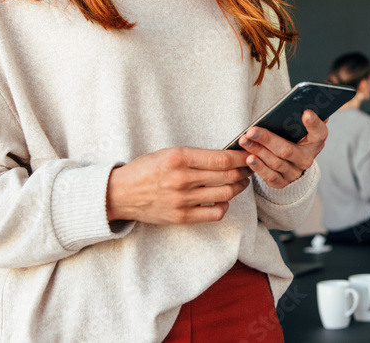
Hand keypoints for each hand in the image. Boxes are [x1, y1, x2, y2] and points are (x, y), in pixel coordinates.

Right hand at [106, 147, 251, 224]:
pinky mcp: (181, 217)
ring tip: (240, 182)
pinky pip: (214, 213)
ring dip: (238, 187)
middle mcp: (182, 179)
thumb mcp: (168, 153)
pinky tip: (223, 200)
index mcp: (179, 157)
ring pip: (225, 194)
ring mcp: (182, 200)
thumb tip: (227, 156)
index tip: (248, 154)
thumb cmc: (145, 170)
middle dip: (244, 171)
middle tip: (249, 167)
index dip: (240, 157)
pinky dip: (225, 206)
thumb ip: (196, 156)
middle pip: (228, 176)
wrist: (119, 193)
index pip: (221, 159)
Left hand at [238, 109, 326, 188]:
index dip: (314, 123)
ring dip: (258, 151)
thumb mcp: (298, 127)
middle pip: (287, 149)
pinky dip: (259, 168)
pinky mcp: (283, 182)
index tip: (306, 113)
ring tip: (244, 141)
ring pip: (276, 162)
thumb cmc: (291, 138)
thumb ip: (297, 117)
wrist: (289, 162)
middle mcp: (307, 158)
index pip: (319, 132)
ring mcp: (295, 172)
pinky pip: (270, 177)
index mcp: (316, 140)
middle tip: (252, 131)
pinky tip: (249, 158)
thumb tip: (302, 105)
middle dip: (267, 139)